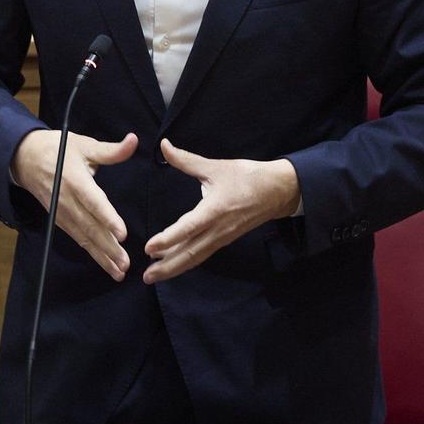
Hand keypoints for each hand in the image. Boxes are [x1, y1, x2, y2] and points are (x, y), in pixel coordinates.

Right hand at [10, 127, 138, 278]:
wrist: (24, 158)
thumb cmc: (58, 148)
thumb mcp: (84, 144)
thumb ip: (111, 150)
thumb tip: (134, 141)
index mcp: (75, 179)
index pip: (93, 202)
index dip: (108, 218)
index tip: (122, 234)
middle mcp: (67, 200)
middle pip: (89, 226)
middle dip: (108, 247)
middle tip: (125, 263)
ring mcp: (61, 212)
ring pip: (83, 237)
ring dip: (101, 256)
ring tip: (119, 271)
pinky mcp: (59, 219)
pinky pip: (77, 238)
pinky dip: (92, 252)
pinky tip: (105, 263)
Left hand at [142, 141, 300, 283]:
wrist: (278, 191)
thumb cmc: (247, 177)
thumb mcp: (216, 167)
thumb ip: (187, 160)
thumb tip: (164, 145)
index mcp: (215, 210)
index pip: (188, 228)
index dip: (168, 239)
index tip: (149, 248)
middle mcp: (218, 229)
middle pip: (190, 252)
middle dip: (167, 266)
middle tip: (145, 277)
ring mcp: (222, 237)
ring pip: (196, 257)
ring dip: (174, 268)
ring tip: (153, 275)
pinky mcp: (225, 239)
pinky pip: (203, 254)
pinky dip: (186, 261)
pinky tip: (173, 264)